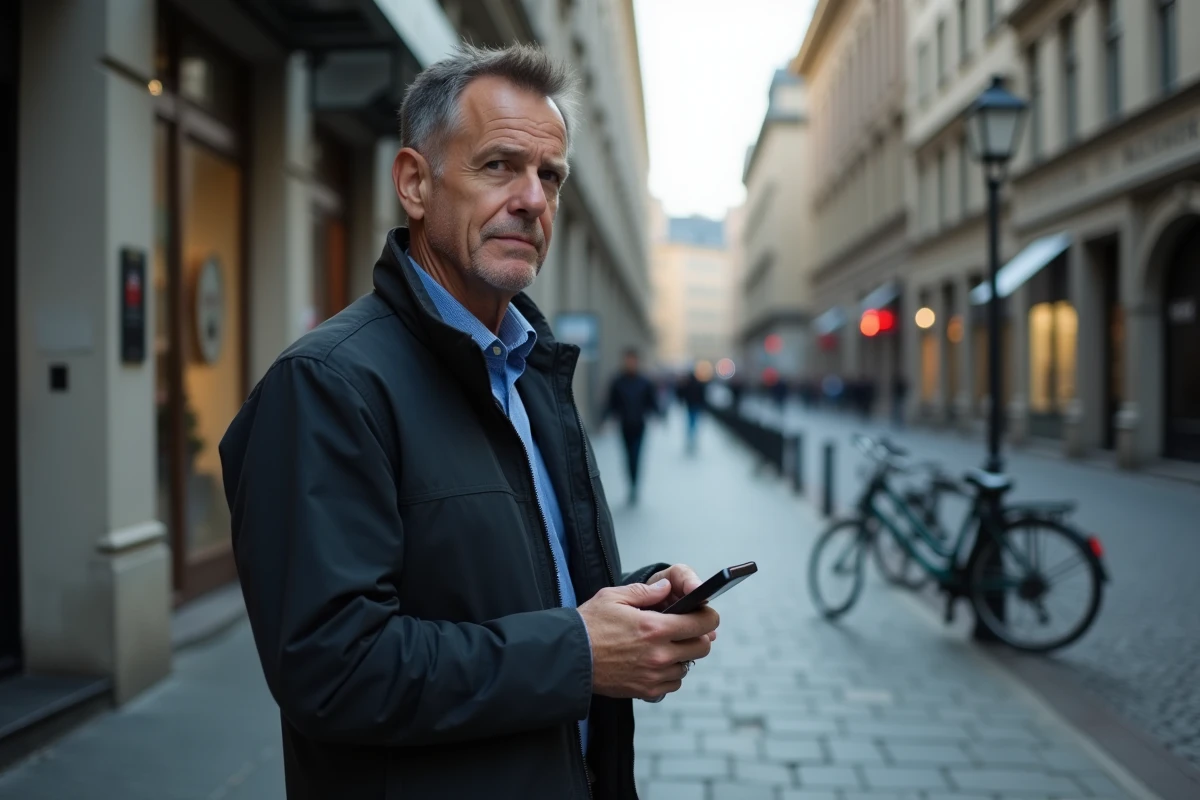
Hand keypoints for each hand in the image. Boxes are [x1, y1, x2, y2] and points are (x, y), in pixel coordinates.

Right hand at [577, 579, 719, 700]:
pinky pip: (673, 683)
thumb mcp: (613, 597)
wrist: (569, 659)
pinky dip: (670, 673)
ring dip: (682, 655)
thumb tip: (667, 588)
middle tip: (684, 628)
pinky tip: (655, 662)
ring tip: (664, 645)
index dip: (708, 616)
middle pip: (703, 647)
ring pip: (688, 666)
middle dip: (698, 635)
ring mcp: (654, 675)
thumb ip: (645, 591)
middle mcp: (659, 654)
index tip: (704, 613)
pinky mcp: (647, 690)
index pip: (702, 623)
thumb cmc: (588, 626)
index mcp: (655, 627)